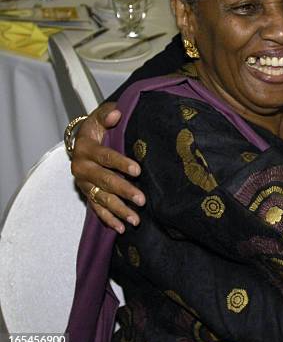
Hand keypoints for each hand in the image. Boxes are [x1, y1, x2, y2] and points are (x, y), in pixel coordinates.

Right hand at [72, 103, 144, 232]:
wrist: (81, 140)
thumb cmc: (98, 127)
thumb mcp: (101, 116)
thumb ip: (108, 114)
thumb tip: (117, 113)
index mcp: (86, 149)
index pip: (105, 157)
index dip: (121, 163)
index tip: (138, 170)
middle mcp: (82, 168)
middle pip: (105, 181)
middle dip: (124, 191)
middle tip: (142, 200)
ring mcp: (84, 183)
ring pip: (102, 199)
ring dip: (119, 210)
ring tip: (135, 219)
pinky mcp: (87, 193)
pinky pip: (97, 209)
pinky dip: (108, 219)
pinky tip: (121, 228)